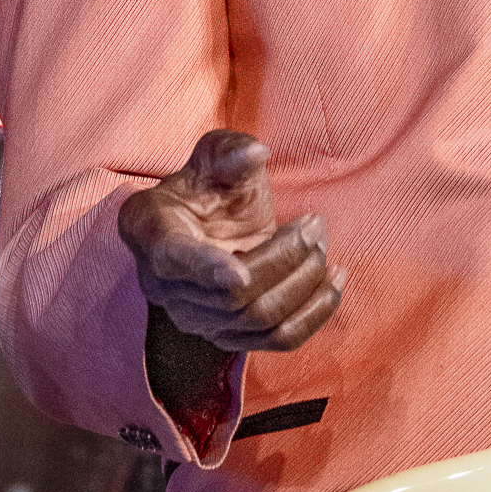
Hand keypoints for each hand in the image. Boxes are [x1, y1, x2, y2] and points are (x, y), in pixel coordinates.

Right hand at [117, 130, 340, 353]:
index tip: (240, 272)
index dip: (207, 269)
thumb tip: (256, 153)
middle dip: (284, 259)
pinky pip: (278, 340)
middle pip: (232, 296)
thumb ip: (231, 151)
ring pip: (259, 319)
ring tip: (322, 241)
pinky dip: (315, 314)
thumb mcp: (213, 155)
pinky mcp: (231, 334)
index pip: (176, 262)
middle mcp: (168, 287)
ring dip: (305, 283)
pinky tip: (335, 281)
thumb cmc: (206, 184)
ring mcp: (198, 318)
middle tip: (314, 224)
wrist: (203, 223)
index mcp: (156, 235)